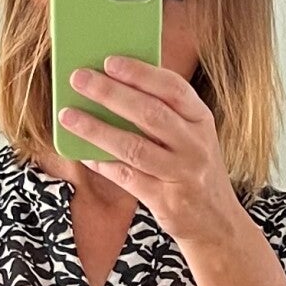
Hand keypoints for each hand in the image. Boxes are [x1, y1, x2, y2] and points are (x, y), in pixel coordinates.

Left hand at [58, 55, 244, 249]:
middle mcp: (195, 145)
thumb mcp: (192, 136)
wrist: (218, 224)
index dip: (141, 73)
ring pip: (134, 147)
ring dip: (97, 129)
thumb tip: (113, 84)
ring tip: (68, 115)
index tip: (109, 61)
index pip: (173, 88)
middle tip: (79, 79)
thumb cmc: (193, 170)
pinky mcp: (167, 202)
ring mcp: (183, 175)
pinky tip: (84, 152)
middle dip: (110, 93)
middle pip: (150, 114)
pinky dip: (103, 163)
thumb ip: (165, 113)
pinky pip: (128, 178)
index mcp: (201, 120)